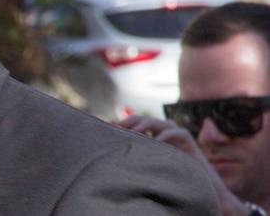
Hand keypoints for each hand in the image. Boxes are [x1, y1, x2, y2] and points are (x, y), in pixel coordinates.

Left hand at [117, 115, 247, 215]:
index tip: (110, 127)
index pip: (139, 124)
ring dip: (147, 124)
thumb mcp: (151, 168)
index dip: (126, 123)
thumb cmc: (174, 182)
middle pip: (148, 120)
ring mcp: (179, 138)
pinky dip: (167, 135)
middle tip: (118, 125)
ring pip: (163, 123)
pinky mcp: (191, 144)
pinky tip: (157, 140)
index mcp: (155, 138)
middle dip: (133, 120)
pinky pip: (179, 133)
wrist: (202, 191)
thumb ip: (139, 158)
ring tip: (134, 131)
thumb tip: (114, 156)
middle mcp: (167, 135)